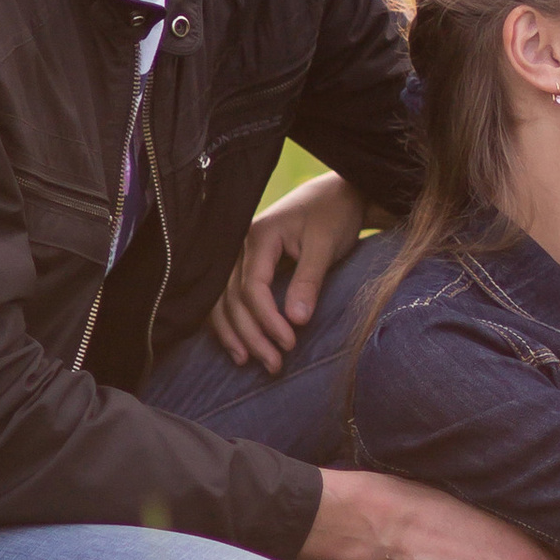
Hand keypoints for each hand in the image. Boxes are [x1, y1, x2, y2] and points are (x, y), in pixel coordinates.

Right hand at [207, 171, 365, 368]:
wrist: (337, 194)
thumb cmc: (333, 215)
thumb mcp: (326, 244)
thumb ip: (309, 280)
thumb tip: (296, 320)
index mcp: (259, 236)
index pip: (252, 287)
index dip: (268, 320)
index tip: (289, 343)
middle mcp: (240, 245)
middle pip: (233, 298)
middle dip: (251, 335)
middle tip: (273, 364)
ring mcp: (238, 255)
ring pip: (222, 300)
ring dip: (234, 333)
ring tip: (247, 362)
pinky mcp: (245, 264)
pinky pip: (226, 297)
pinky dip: (229, 322)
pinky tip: (237, 344)